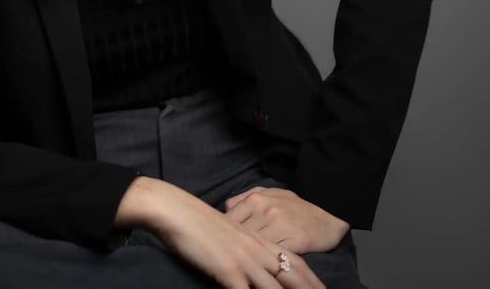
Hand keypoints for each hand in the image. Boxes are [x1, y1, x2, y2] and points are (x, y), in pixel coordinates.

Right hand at [116, 176, 325, 287]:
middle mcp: (256, 250)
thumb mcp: (226, 232)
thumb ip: (241, 246)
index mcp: (257, 239)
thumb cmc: (196, 221)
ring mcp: (244, 261)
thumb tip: (249, 263)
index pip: (294, 261)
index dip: (313, 279)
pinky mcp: (228, 271)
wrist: (176, 210)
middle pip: (293, 277)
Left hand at [224, 187, 349, 254]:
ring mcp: (279, 226)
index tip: (218, 243)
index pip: (229, 218)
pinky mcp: (294, 242)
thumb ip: (245, 199)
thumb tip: (226, 208)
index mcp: (255, 199)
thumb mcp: (268, 193)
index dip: (223, 233)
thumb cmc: (295, 205)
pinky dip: (264, 263)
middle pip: (238, 234)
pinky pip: (273, 255)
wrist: (328, 211)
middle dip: (231, 246)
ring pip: (254, 246)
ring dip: (246, 257)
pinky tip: (260, 268)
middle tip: (226, 257)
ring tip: (239, 265)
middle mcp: (264, 211)